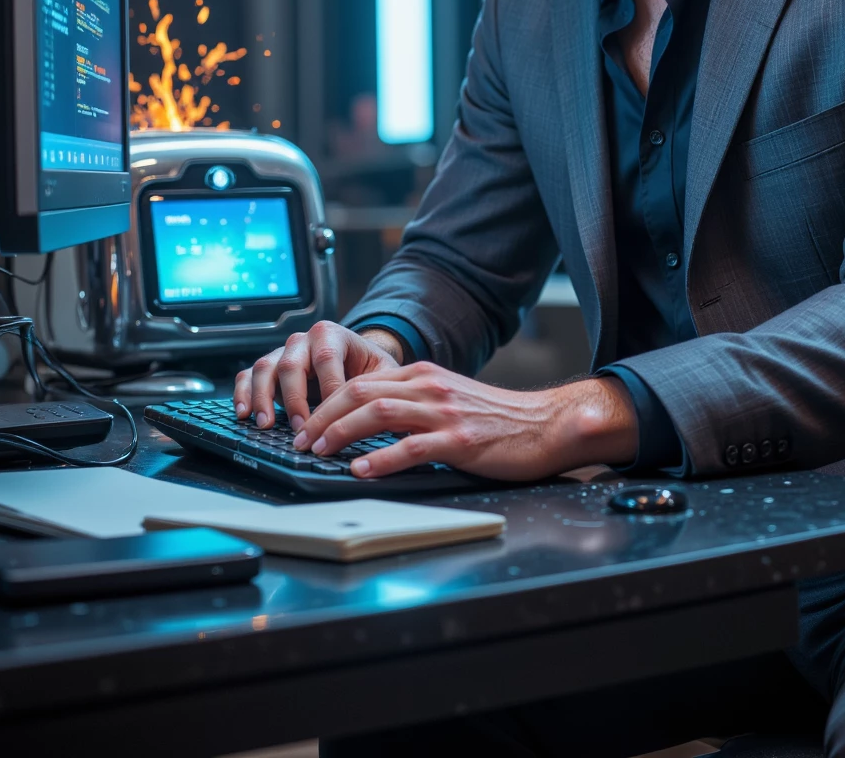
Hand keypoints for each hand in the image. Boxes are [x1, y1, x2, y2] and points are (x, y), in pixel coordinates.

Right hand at [233, 321, 402, 432]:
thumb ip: (378, 386)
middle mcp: (304, 340)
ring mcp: (283, 352)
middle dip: (294, 399)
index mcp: (332, 334)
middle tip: (300, 428)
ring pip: (265, 367)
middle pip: (292, 363)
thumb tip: (375, 412)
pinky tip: (244, 414)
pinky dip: (243, 393)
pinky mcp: (269, 367)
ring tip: (266, 425)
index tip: (332, 418)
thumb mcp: (382, 373)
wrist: (356, 360)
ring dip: (263, 398)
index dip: (327, 389)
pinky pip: (248, 375)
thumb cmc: (369, 369)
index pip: (326, 358)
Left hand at [291, 364, 638, 480]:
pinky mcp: (459, 440)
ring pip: (378, 413)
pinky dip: (381, 459)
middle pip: (361, 393)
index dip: (326, 403)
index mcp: (423, 376)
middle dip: (322, 417)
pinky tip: (362, 469)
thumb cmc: (496, 419)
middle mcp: (429, 387)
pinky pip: (410, 447)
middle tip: (300, 441)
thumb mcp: (449, 398)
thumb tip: (369, 422)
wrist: (544, 424)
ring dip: (341, 433)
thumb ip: (413, 404)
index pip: (361, 382)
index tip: (306, 425)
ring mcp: (444, 412)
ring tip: (319, 451)